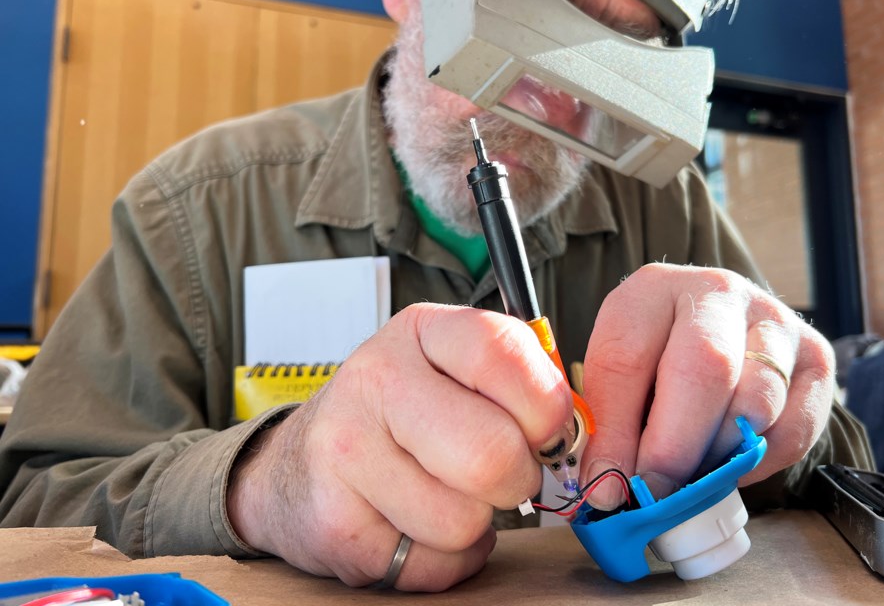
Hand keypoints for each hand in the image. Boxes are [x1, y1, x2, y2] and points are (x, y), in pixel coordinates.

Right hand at [227, 304, 572, 590]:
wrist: (295, 467)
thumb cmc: (398, 418)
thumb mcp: (453, 372)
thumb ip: (519, 385)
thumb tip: (576, 435)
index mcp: (421, 331)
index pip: (504, 352)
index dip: (546, 407)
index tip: (544, 432)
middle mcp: (375, 379)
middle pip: (493, 454)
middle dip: (515, 481)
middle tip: (498, 476)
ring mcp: (345, 449)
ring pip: (464, 521)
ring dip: (472, 526)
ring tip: (441, 497)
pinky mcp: (333, 519)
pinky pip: (432, 565)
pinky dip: (439, 560)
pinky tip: (411, 525)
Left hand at [579, 263, 834, 506]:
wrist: (715, 334)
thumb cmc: (654, 361)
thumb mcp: (616, 378)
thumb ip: (607, 425)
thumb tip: (607, 491)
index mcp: (653, 289)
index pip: (628, 358)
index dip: (615, 431)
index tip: (608, 486)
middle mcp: (719, 293)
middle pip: (706, 369)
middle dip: (675, 447)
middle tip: (655, 493)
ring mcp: (774, 320)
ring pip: (756, 402)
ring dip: (718, 455)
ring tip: (690, 476)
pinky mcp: (815, 357)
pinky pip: (794, 427)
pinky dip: (760, 461)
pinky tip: (730, 462)